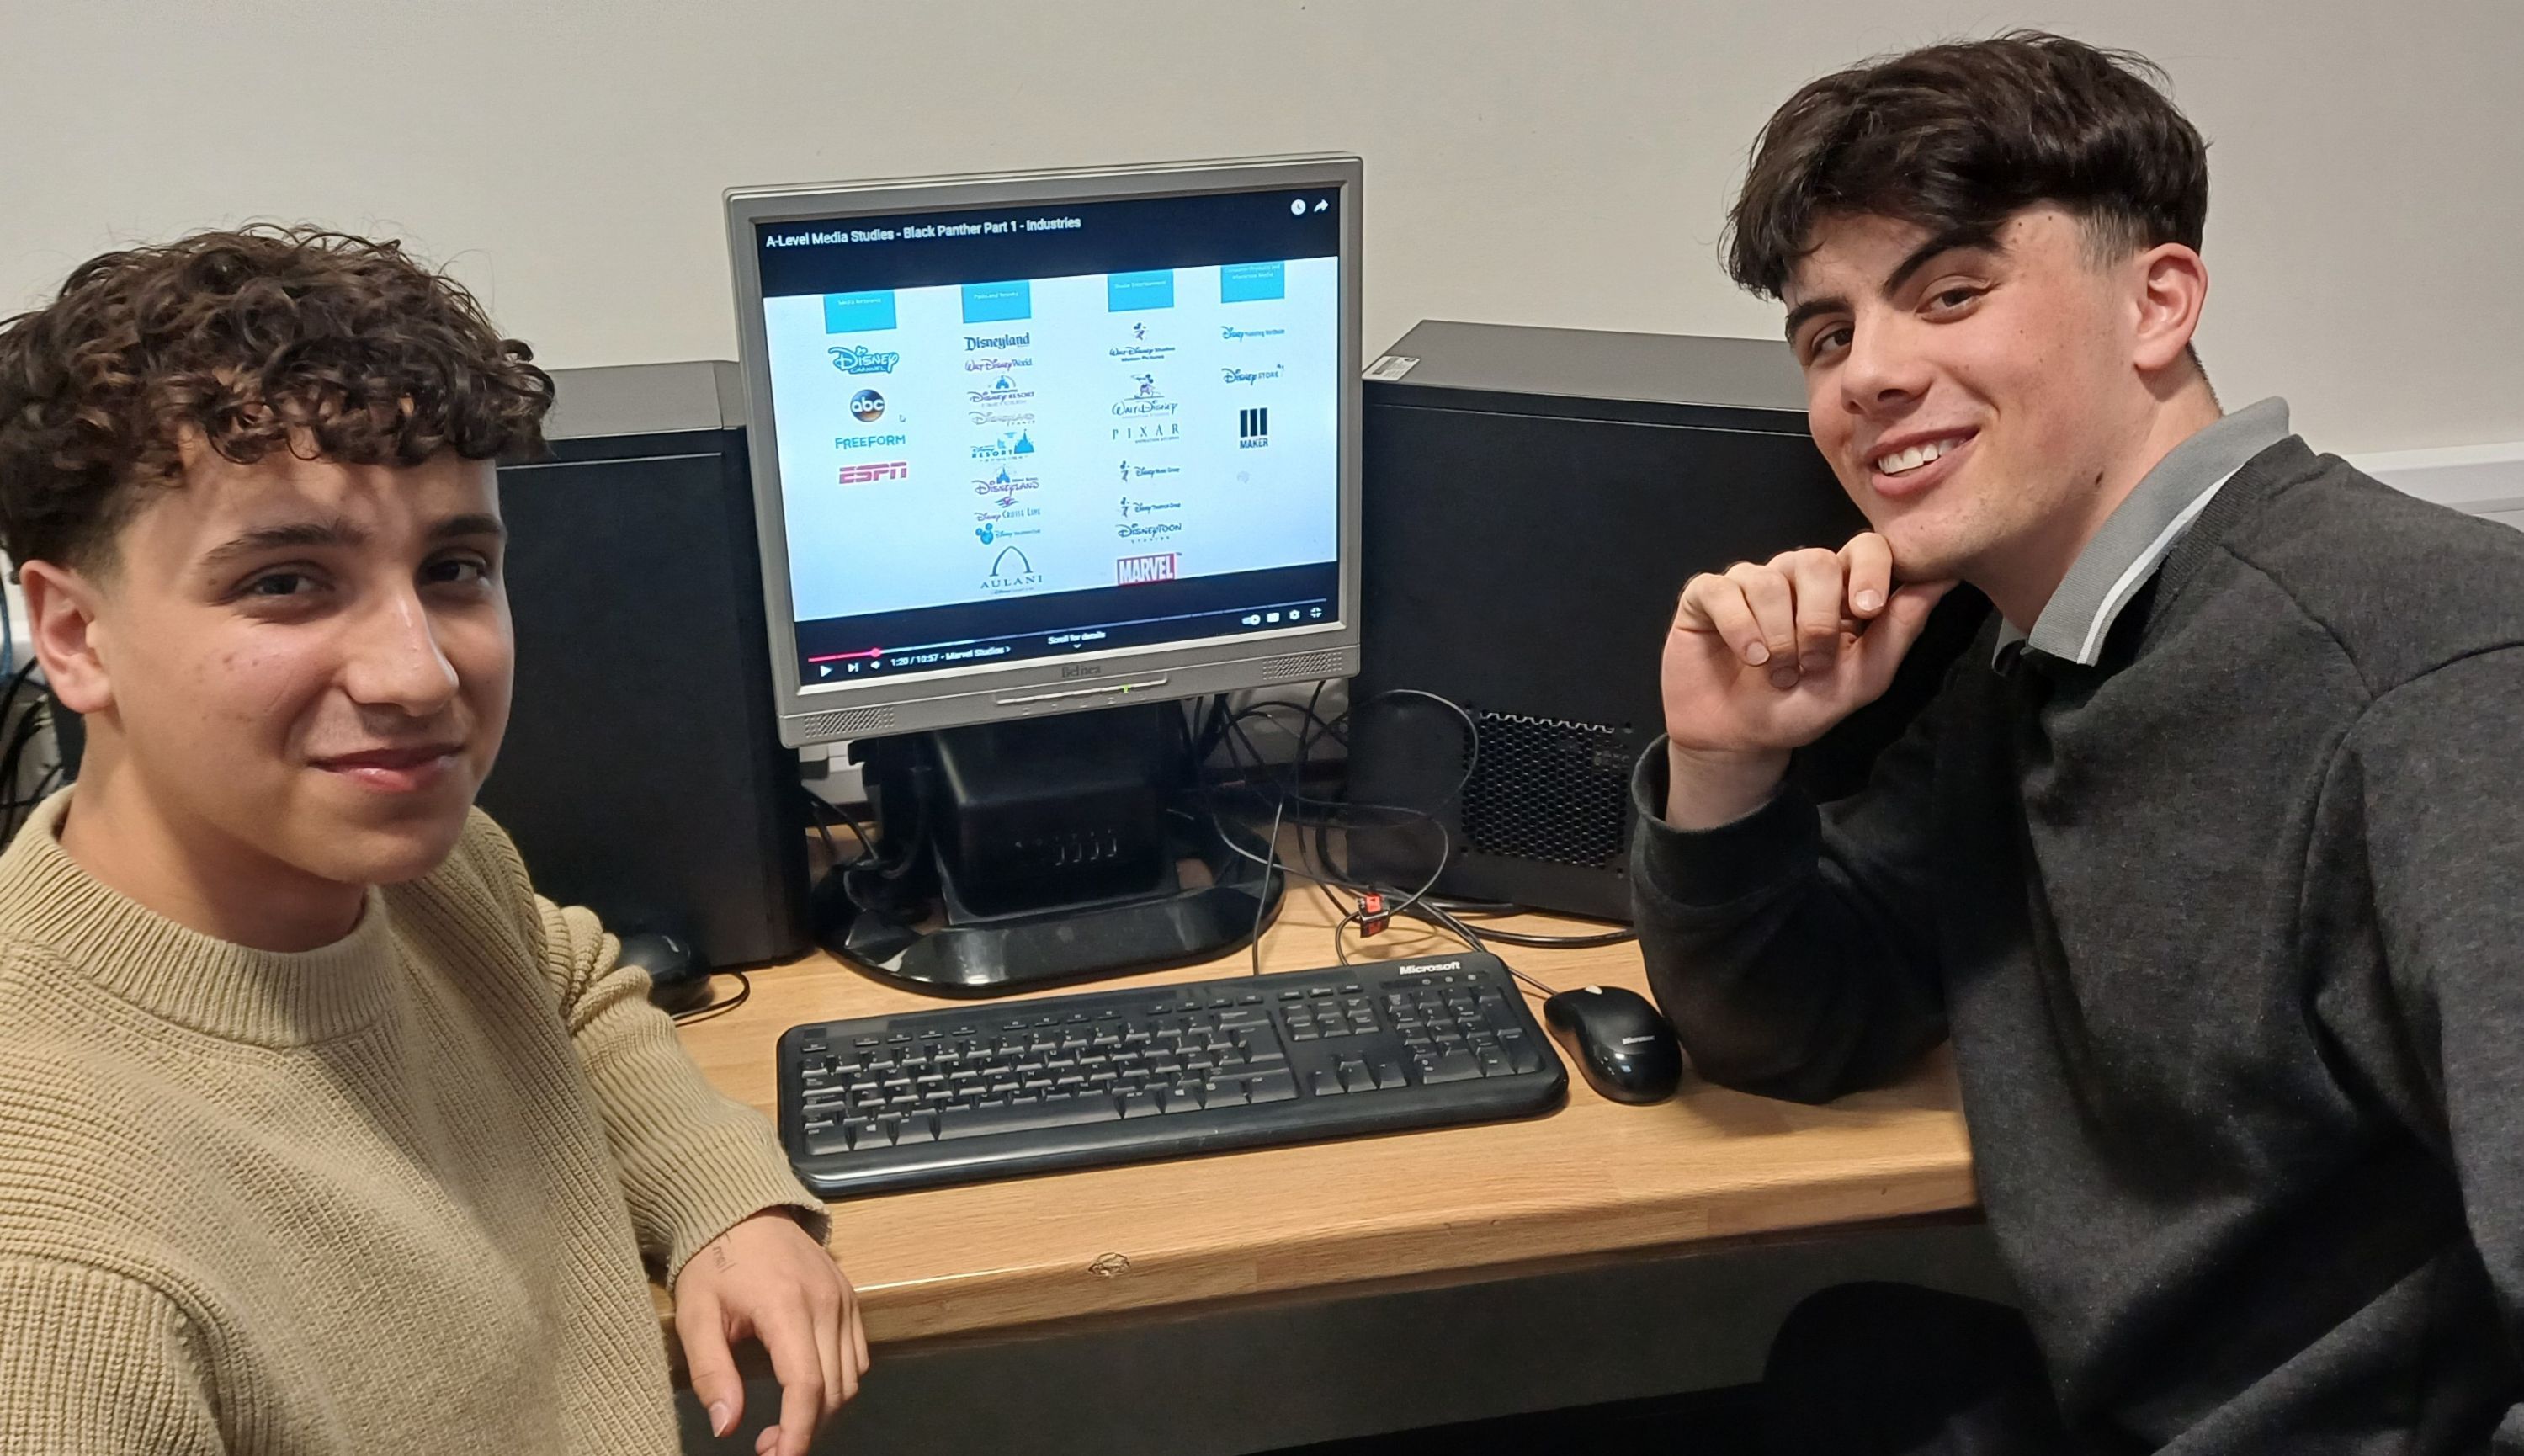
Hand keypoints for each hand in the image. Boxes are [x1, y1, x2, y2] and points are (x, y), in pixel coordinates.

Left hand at [675, 1210, 868, 1455]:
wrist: (743, 1209)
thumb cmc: (713, 1261)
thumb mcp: (696, 1316)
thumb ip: (711, 1373)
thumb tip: (727, 1427)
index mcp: (787, 1307)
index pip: (807, 1386)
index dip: (797, 1434)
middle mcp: (826, 1304)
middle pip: (834, 1390)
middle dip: (805, 1430)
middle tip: (766, 1445)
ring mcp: (843, 1299)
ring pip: (851, 1378)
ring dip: (822, 1411)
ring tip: (783, 1422)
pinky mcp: (849, 1297)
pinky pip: (857, 1356)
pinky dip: (837, 1383)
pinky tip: (805, 1389)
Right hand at [1660, 533, 1952, 825]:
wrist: (1740, 739)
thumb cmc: (1803, 707)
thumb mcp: (1861, 679)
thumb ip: (1900, 630)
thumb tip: (1943, 580)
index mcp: (1839, 589)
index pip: (1864, 547)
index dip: (1869, 570)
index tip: (1867, 609)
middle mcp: (1795, 576)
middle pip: (1815, 560)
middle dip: (1818, 621)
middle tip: (1812, 665)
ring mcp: (1749, 582)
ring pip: (1769, 579)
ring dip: (1778, 635)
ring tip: (1778, 671)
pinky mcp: (1706, 595)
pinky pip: (1723, 590)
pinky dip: (1739, 627)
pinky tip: (1747, 656)